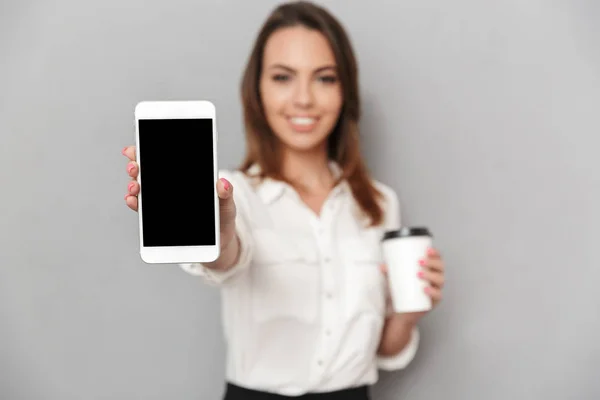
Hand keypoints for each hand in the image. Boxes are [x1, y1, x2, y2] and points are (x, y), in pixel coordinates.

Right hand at [121, 145, 237, 247]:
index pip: (164, 159)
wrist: (219, 240)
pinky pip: (144, 210)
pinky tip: (133, 200)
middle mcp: (170, 188)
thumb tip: (223, 183)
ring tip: (135, 186)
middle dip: (136, 166)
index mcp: (185, 178)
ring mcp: (163, 202)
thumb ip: (226, 194)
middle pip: (148, 172)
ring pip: (142, 189)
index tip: (136, 149)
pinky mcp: (159, 220)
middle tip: (134, 167)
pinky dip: (135, 203)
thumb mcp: (227, 204)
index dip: (147, 151)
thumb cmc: (223, 217)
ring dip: (134, 185)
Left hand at [379, 247, 444, 324]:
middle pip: (440, 268)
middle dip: (432, 263)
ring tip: (418, 274)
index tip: (427, 250)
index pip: (438, 259)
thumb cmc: (403, 291)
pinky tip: (424, 288)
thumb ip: (389, 272)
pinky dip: (432, 291)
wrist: (403, 311)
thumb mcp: (396, 279)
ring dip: (430, 275)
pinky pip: (437, 296)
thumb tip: (381, 266)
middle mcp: (436, 279)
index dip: (435, 253)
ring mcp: (436, 290)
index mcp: (431, 270)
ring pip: (439, 280)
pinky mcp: (434, 301)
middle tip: (419, 262)